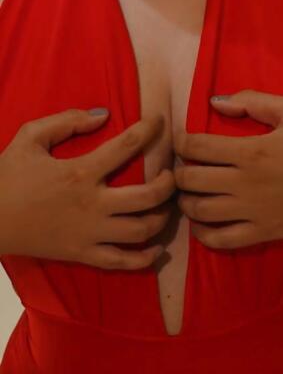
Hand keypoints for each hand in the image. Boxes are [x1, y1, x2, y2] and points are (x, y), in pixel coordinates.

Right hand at [0, 110, 175, 268]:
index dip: (150, 130)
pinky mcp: (82, 255)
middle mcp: (92, 204)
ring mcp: (90, 233)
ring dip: (163, 217)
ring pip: (141, 230)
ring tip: (167, 205)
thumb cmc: (8, 176)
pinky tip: (156, 248)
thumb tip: (104, 114)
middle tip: (172, 174)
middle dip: (169, 183)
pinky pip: (122, 262)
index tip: (161, 121)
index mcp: (81, 171)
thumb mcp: (31, 137)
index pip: (127, 146)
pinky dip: (145, 258)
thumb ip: (67, 120)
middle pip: (148, 196)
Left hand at [173, 90, 282, 248]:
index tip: (181, 141)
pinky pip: (220, 240)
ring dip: (185, 201)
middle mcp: (244, 182)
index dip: (180, 142)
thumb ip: (252, 101)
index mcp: (249, 150)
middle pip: (190, 179)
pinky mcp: (261, 233)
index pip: (196, 146)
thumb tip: (214, 102)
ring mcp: (251, 211)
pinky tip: (200, 224)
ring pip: (199, 210)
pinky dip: (202, 234)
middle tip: (180, 168)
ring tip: (187, 194)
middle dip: (177, 172)